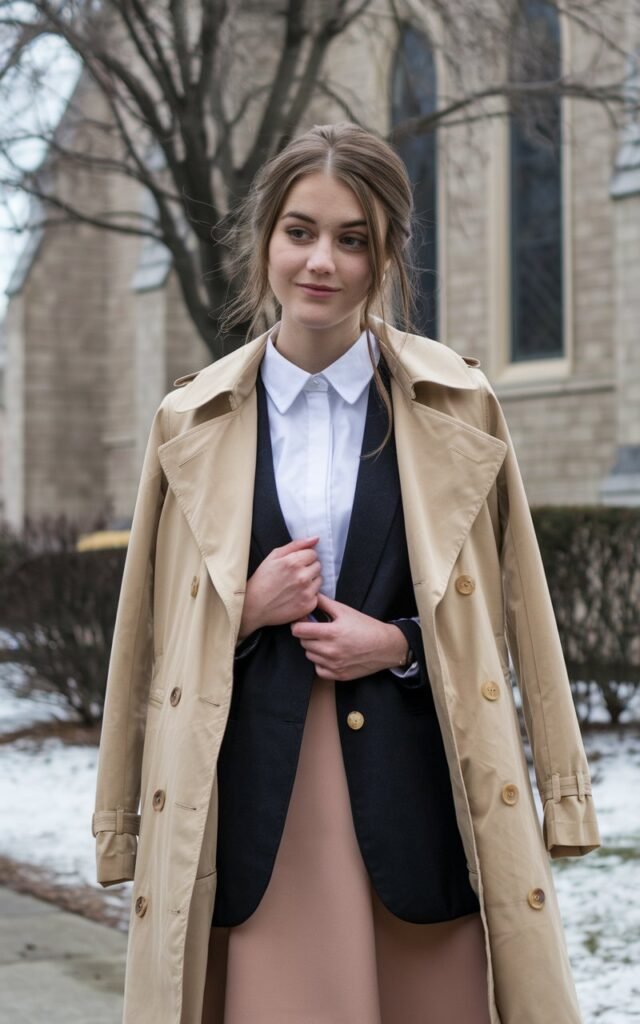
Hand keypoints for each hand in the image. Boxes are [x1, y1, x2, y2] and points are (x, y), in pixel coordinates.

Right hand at [238, 537, 322, 639]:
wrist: (253, 606)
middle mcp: (302, 577)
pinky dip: (309, 595)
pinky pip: (317, 595)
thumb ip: (296, 545)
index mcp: (293, 562)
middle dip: (308, 568)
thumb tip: (315, 539)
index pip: (313, 554)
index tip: (295, 564)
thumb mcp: (274, 556)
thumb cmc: (262, 580)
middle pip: (318, 566)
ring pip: (319, 580)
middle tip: (294, 575)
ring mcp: (306, 592)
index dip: (304, 558)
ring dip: (310, 581)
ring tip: (294, 586)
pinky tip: (296, 596)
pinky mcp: (308, 605)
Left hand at [290, 592, 408, 680]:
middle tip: (316, 630)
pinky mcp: (338, 675)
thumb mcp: (345, 611)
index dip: (298, 624)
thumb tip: (310, 596)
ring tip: (325, 642)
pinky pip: (318, 669)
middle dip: (307, 635)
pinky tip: (330, 655)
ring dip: (313, 649)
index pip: (299, 630)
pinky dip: (321, 662)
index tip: (302, 621)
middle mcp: (330, 651)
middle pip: (303, 643)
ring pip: (310, 656)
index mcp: (331, 632)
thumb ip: (324, 603)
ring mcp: (334, 665)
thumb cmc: (366, 627)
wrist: (385, 647)